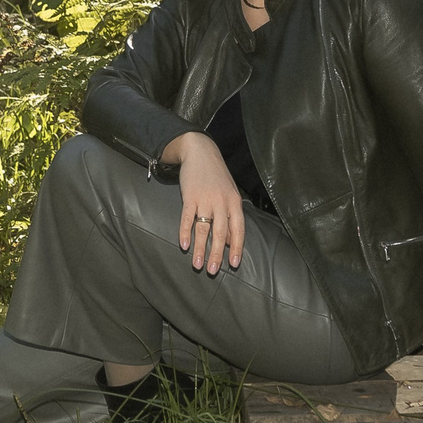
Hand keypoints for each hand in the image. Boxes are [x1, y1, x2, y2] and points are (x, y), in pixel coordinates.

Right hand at [162, 132, 244, 274]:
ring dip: (200, 248)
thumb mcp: (229, 194)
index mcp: (234, 202)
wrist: (200, 152)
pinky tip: (183, 245)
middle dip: (217, 253)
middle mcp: (221, 202)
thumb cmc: (217, 176)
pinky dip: (185, 232)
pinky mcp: (189, 196)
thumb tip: (230, 242)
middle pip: (220, 232)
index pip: (238, 229)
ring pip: (203, 228)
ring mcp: (205, 199)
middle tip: (213, 270)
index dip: (237, 248)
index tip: (233, 264)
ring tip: (198, 265)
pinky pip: (187, 217)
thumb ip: (230, 217)